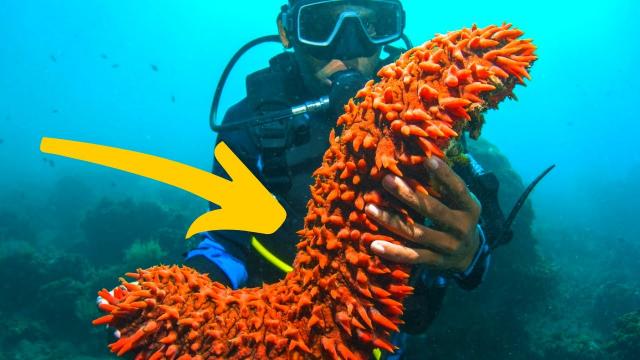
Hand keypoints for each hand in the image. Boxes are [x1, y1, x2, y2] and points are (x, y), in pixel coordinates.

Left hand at [365, 156, 481, 272]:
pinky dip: (393, 252)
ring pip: (416, 233)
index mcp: (469, 208)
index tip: (427, 159)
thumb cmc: (458, 216)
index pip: (458, 189)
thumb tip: (421, 157)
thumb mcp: (460, 201)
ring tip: (370, 209)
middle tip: (386, 180)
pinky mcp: (435, 261)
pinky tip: (375, 245)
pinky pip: (412, 257)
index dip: (445, 174)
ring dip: (391, 221)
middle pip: (432, 210)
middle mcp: (461, 228)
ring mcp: (448, 247)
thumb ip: (445, 185)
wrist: (469, 255)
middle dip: (407, 195)